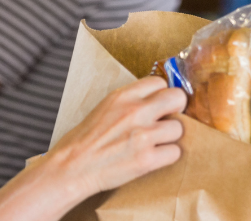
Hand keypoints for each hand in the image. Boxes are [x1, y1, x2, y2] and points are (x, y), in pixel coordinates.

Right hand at [42, 76, 186, 196]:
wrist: (71, 167)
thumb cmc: (84, 140)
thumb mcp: (105, 107)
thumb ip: (130, 101)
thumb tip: (155, 99)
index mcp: (123, 96)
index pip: (160, 81)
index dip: (161, 94)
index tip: (159, 103)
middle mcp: (136, 112)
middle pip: (178, 98)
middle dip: (176, 109)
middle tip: (166, 119)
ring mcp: (143, 136)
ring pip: (179, 128)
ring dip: (170, 137)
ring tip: (156, 143)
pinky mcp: (146, 160)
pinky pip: (175, 152)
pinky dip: (167, 157)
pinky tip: (154, 157)